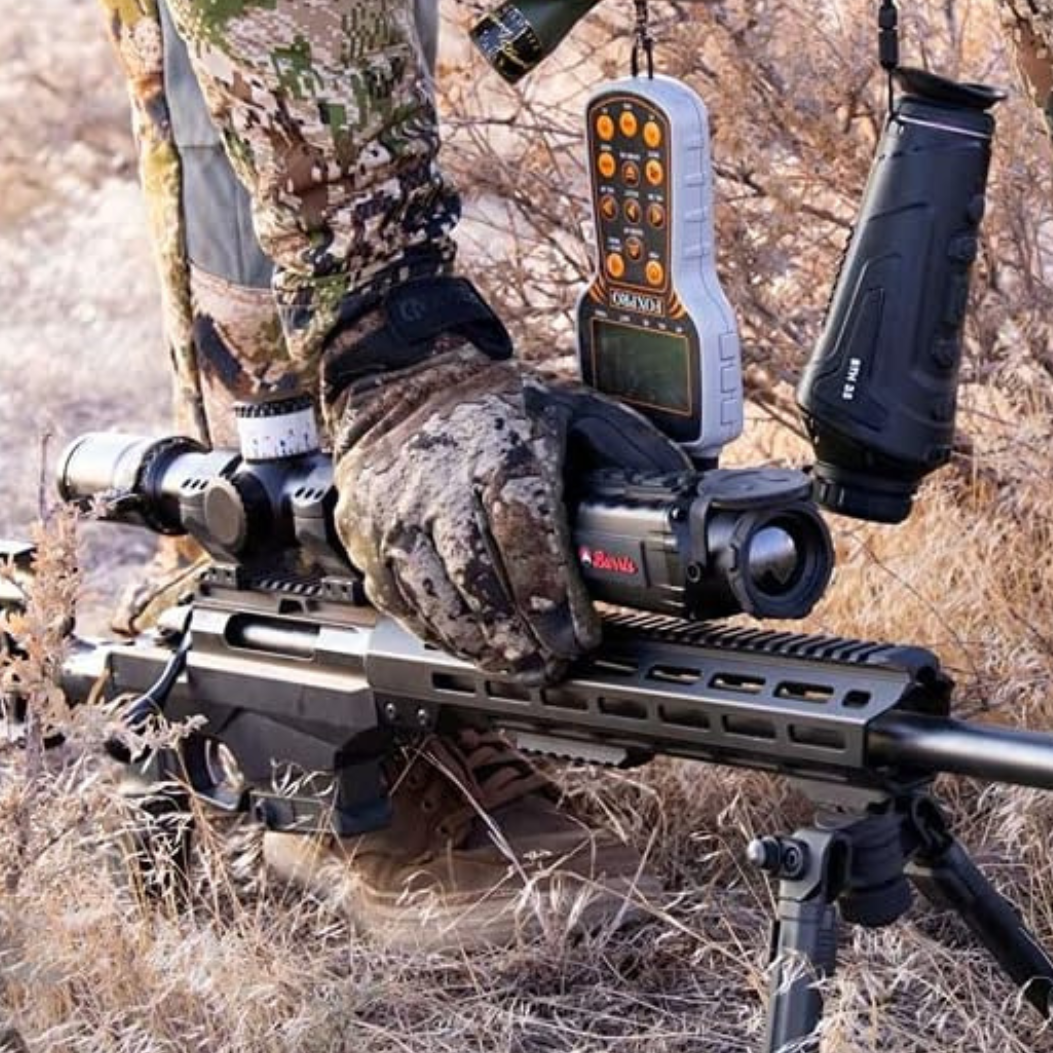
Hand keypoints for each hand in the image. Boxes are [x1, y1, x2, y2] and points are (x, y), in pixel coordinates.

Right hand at [331, 346, 686, 683]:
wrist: (404, 386)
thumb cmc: (498, 407)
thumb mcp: (574, 408)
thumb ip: (628, 451)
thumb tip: (686, 496)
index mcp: (501, 446)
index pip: (524, 527)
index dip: (552, 591)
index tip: (578, 633)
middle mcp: (440, 481)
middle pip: (479, 575)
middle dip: (520, 635)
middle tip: (552, 665)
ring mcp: (395, 512)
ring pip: (436, 596)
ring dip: (481, 644)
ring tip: (517, 667)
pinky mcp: (366, 538)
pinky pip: (400, 602)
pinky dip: (438, 632)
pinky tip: (471, 644)